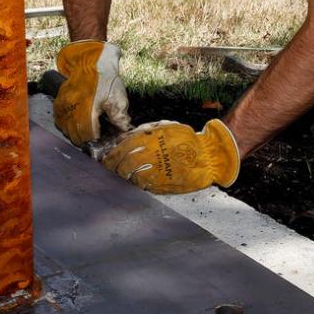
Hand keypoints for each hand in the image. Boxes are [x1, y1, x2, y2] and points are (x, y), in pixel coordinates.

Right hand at [52, 40, 130, 144]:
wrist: (91, 59)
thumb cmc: (105, 78)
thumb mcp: (118, 97)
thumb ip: (120, 117)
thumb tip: (124, 130)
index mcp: (89, 110)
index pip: (88, 135)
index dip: (95, 140)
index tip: (100, 140)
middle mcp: (74, 109)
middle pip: (75, 135)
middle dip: (84, 140)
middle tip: (92, 139)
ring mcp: (64, 104)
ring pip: (64, 128)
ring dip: (73, 133)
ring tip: (82, 133)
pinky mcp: (59, 99)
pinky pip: (58, 118)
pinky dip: (63, 124)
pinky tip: (71, 124)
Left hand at [102, 119, 239, 193]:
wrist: (207, 155)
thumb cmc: (185, 139)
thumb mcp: (164, 127)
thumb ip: (144, 132)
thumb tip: (124, 139)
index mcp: (152, 138)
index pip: (124, 148)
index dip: (112, 155)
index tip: (106, 159)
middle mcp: (153, 154)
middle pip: (125, 164)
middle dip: (114, 168)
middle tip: (109, 170)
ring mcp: (158, 170)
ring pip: (133, 176)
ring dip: (124, 178)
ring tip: (121, 177)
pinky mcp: (165, 183)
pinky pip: (145, 186)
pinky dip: (137, 185)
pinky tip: (134, 183)